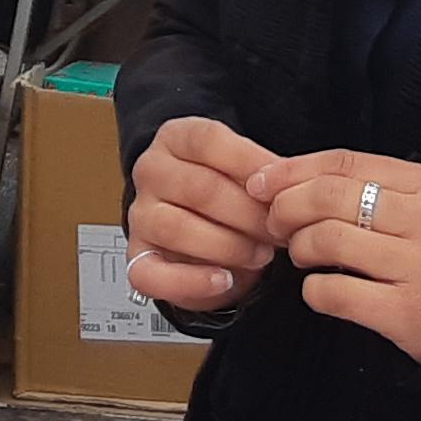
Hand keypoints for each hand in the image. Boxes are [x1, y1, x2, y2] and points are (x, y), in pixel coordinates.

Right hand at [125, 116, 285, 312]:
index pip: (208, 140)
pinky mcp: (138, 259)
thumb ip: (262, 173)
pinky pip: (154, 274)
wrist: (204, 230)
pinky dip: (193, 281)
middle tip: (280, 232)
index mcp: (175, 139)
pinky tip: (224, 280)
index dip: (250, 165)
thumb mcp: (245, 172)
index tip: (282, 189)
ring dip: (229, 246)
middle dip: (250, 215)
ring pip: (177, 228)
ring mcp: (140, 216)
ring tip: (261, 255)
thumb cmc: (229, 196)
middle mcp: (151, 172)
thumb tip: (283, 182)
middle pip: (199, 188)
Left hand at [251, 150, 420, 361]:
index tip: (262, 183)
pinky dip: (314, 291)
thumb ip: (377, 189)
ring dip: (300, 248)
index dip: (293, 170)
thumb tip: (291, 179)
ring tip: (303, 257)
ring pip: (327, 239)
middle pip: (329, 196)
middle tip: (277, 225)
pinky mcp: (409, 314)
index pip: (345, 163)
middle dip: (286, 208)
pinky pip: (336, 293)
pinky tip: (321, 291)